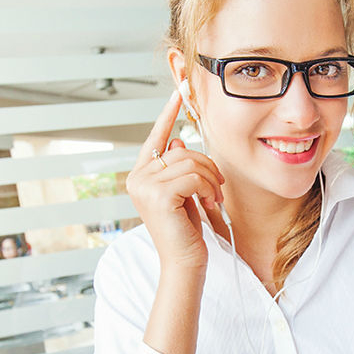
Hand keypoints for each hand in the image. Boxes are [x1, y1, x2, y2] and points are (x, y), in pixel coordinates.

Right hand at [122, 88, 224, 262]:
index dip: (169, 112)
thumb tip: (176, 140)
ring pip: (189, 161)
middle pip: (181, 149)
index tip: (181, 91)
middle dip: (207, 166)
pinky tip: (209, 203)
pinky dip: (208, 187)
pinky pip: (193, 175)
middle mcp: (137, 177)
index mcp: (141, 175)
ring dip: (210, 179)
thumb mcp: (184, 193)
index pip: (156, 136)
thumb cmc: (186, 231)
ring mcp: (144, 185)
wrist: (184, 263)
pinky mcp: (158, 195)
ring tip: (213, 198)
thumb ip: (178, 168)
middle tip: (217, 188)